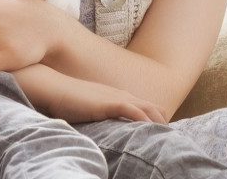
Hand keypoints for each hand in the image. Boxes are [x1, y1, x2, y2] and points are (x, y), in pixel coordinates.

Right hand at [18, 67, 167, 124]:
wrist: (54, 88)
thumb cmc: (67, 101)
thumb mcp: (88, 110)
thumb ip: (99, 117)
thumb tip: (101, 128)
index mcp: (117, 96)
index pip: (145, 106)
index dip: (156, 119)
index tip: (164, 132)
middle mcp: (121, 95)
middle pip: (153, 107)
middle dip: (163, 122)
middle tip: (173, 138)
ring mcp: (116, 97)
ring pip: (148, 109)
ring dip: (159, 123)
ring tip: (169, 138)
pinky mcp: (109, 103)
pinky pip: (134, 111)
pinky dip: (145, 121)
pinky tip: (152, 131)